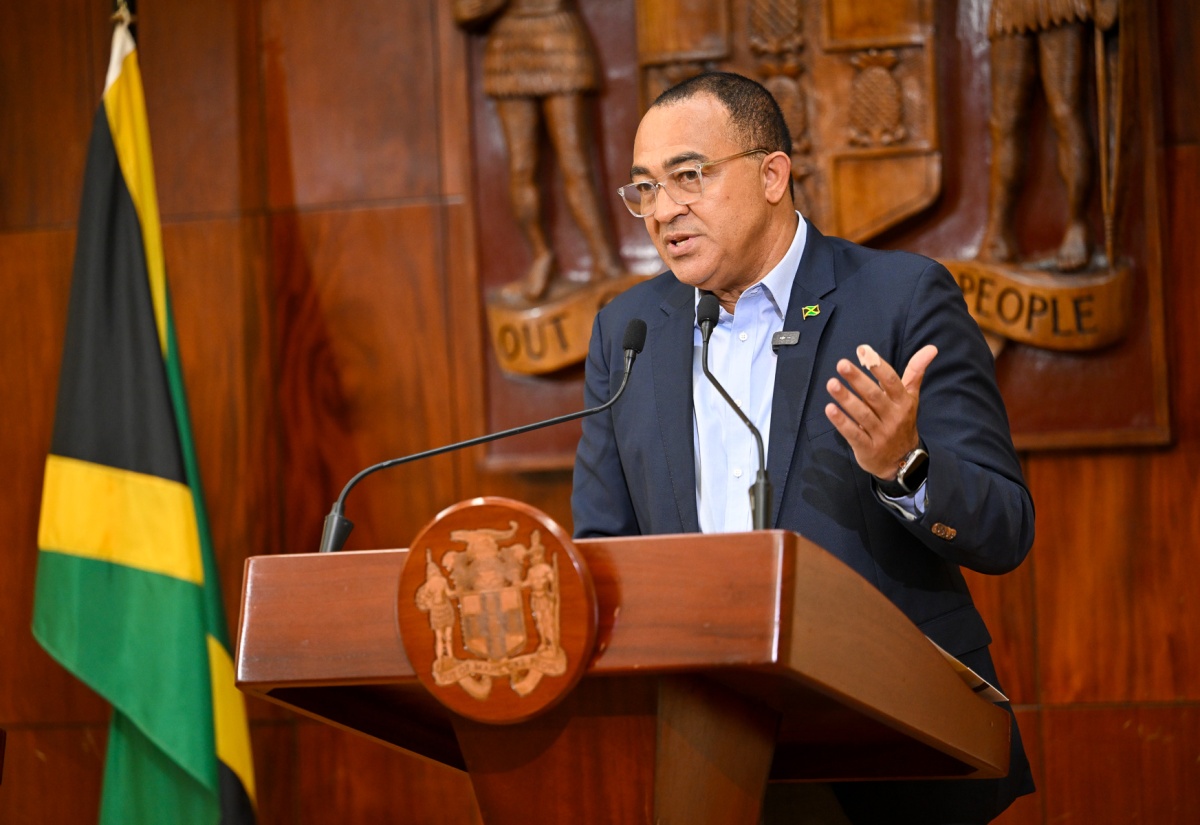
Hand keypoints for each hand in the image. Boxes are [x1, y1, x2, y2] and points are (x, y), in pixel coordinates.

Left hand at [824, 344, 937, 478]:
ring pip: (862, 414)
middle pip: (874, 396)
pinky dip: (841, 422)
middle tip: (842, 364)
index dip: (878, 366)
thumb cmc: (902, 421)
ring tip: (831, 384)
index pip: (892, 381)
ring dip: (846, 399)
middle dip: (858, 379)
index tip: (862, 350)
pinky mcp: (867, 448)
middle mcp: (893, 417)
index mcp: (903, 402)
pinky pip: (854, 434)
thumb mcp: (911, 397)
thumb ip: (915, 372)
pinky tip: (830, 409)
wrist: (903, 461)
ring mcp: (881, 434)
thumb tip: (931, 347)